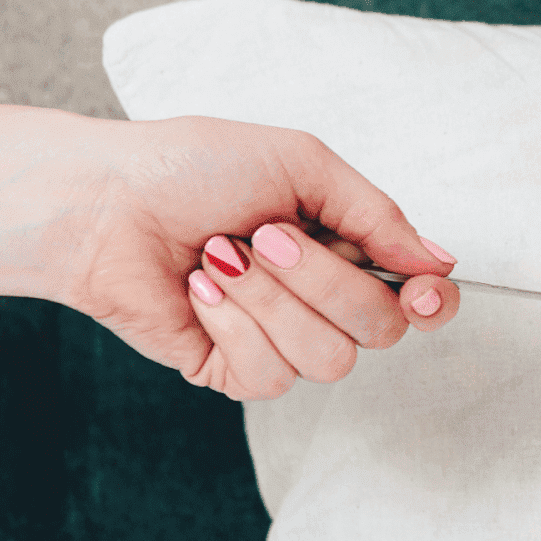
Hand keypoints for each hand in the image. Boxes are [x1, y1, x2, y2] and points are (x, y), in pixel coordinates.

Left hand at [58, 112, 459, 399]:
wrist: (103, 200)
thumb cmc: (189, 168)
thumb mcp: (301, 164)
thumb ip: (378, 215)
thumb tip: (438, 262)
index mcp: (346, 250)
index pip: (420, 300)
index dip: (432, 303)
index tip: (418, 290)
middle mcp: (321, 301)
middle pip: (380, 328)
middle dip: (323, 279)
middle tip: (265, 235)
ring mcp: (280, 341)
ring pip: (328, 358)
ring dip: (269, 300)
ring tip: (220, 258)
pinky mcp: (233, 371)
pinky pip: (270, 377)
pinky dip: (233, 326)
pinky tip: (201, 292)